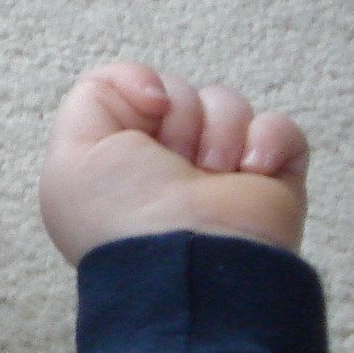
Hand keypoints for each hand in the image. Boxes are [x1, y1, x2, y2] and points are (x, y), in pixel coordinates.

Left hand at [38, 62, 308, 263]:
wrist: (193, 265)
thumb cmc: (124, 215)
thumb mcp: (73, 154)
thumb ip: (92, 99)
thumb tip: (155, 92)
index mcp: (118, 157)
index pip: (133, 88)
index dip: (139, 87)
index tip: (149, 108)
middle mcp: (165, 163)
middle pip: (181, 91)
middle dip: (180, 117)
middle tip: (176, 160)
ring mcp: (219, 171)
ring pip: (228, 104)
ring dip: (220, 133)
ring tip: (212, 174)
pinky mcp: (269, 180)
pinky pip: (280, 129)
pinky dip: (269, 143)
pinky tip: (252, 171)